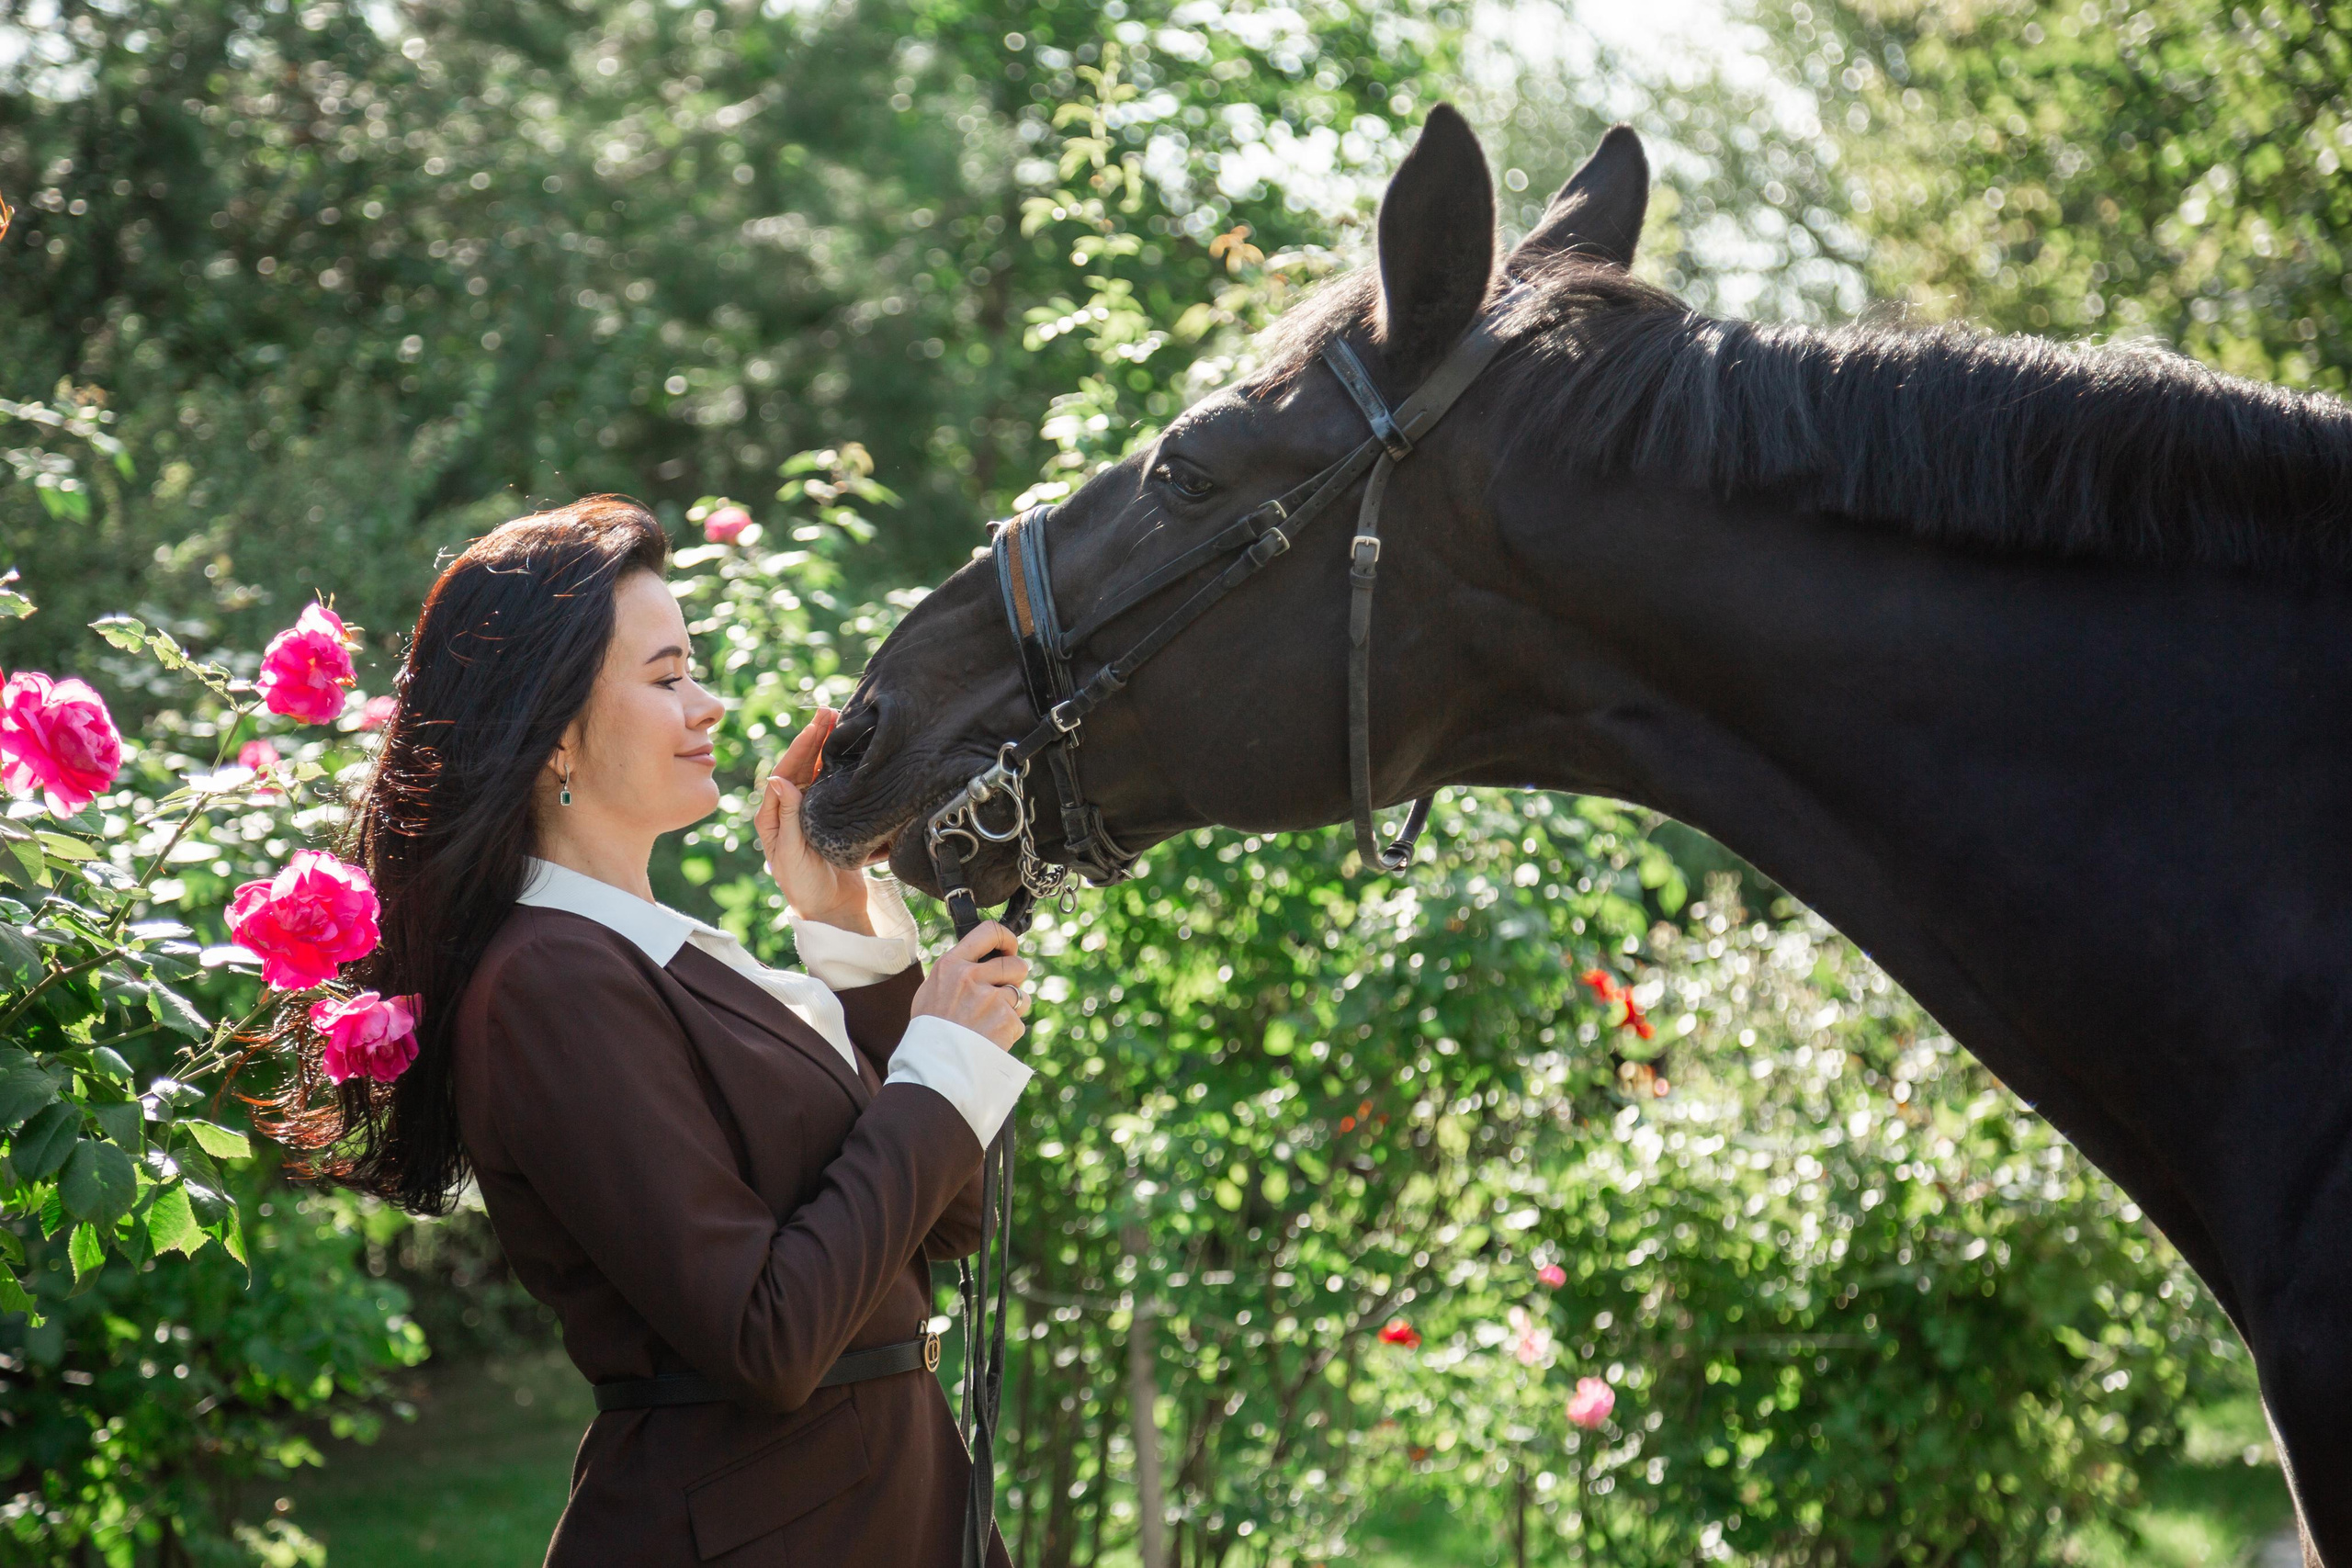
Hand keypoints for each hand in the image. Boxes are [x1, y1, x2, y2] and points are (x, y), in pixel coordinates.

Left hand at [756, 707, 872, 932]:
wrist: (829, 909)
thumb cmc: (804, 886)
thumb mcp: (792, 852)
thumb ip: (787, 816)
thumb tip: (776, 778)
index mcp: (771, 817)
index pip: (784, 773)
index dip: (799, 747)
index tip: (815, 726)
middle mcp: (787, 810)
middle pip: (799, 766)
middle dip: (814, 738)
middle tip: (829, 711)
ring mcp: (808, 813)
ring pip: (815, 771)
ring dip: (826, 747)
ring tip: (839, 722)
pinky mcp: (827, 818)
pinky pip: (830, 785)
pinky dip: (837, 766)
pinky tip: (847, 750)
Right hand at [911, 921, 1029, 1050]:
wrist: (932, 1066)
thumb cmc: (930, 1030)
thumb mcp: (931, 990)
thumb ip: (956, 972)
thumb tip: (979, 960)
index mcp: (952, 965)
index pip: (988, 932)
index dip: (1007, 939)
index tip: (1010, 949)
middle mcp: (971, 976)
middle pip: (1016, 965)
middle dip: (1015, 980)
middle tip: (1001, 995)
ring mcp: (990, 998)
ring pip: (1021, 995)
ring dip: (1012, 1008)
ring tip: (990, 1023)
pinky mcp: (1005, 1020)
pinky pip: (1018, 1021)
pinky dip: (1009, 1031)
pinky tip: (990, 1039)